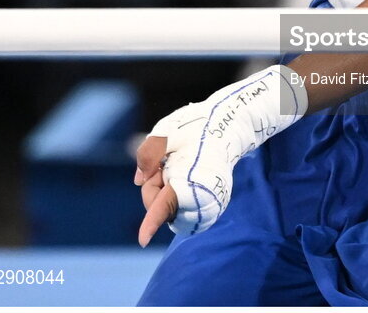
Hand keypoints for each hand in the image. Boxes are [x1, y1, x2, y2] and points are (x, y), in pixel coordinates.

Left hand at [133, 66, 306, 245]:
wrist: (228, 127)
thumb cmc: (197, 127)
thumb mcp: (168, 131)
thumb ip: (148, 153)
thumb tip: (139, 181)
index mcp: (188, 180)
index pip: (165, 205)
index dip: (151, 223)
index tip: (142, 241)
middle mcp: (201, 199)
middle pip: (159, 207)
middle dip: (155, 186)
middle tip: (168, 161)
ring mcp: (209, 206)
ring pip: (169, 210)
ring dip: (165, 190)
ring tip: (180, 166)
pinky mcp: (212, 208)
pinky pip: (181, 210)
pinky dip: (175, 195)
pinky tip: (185, 174)